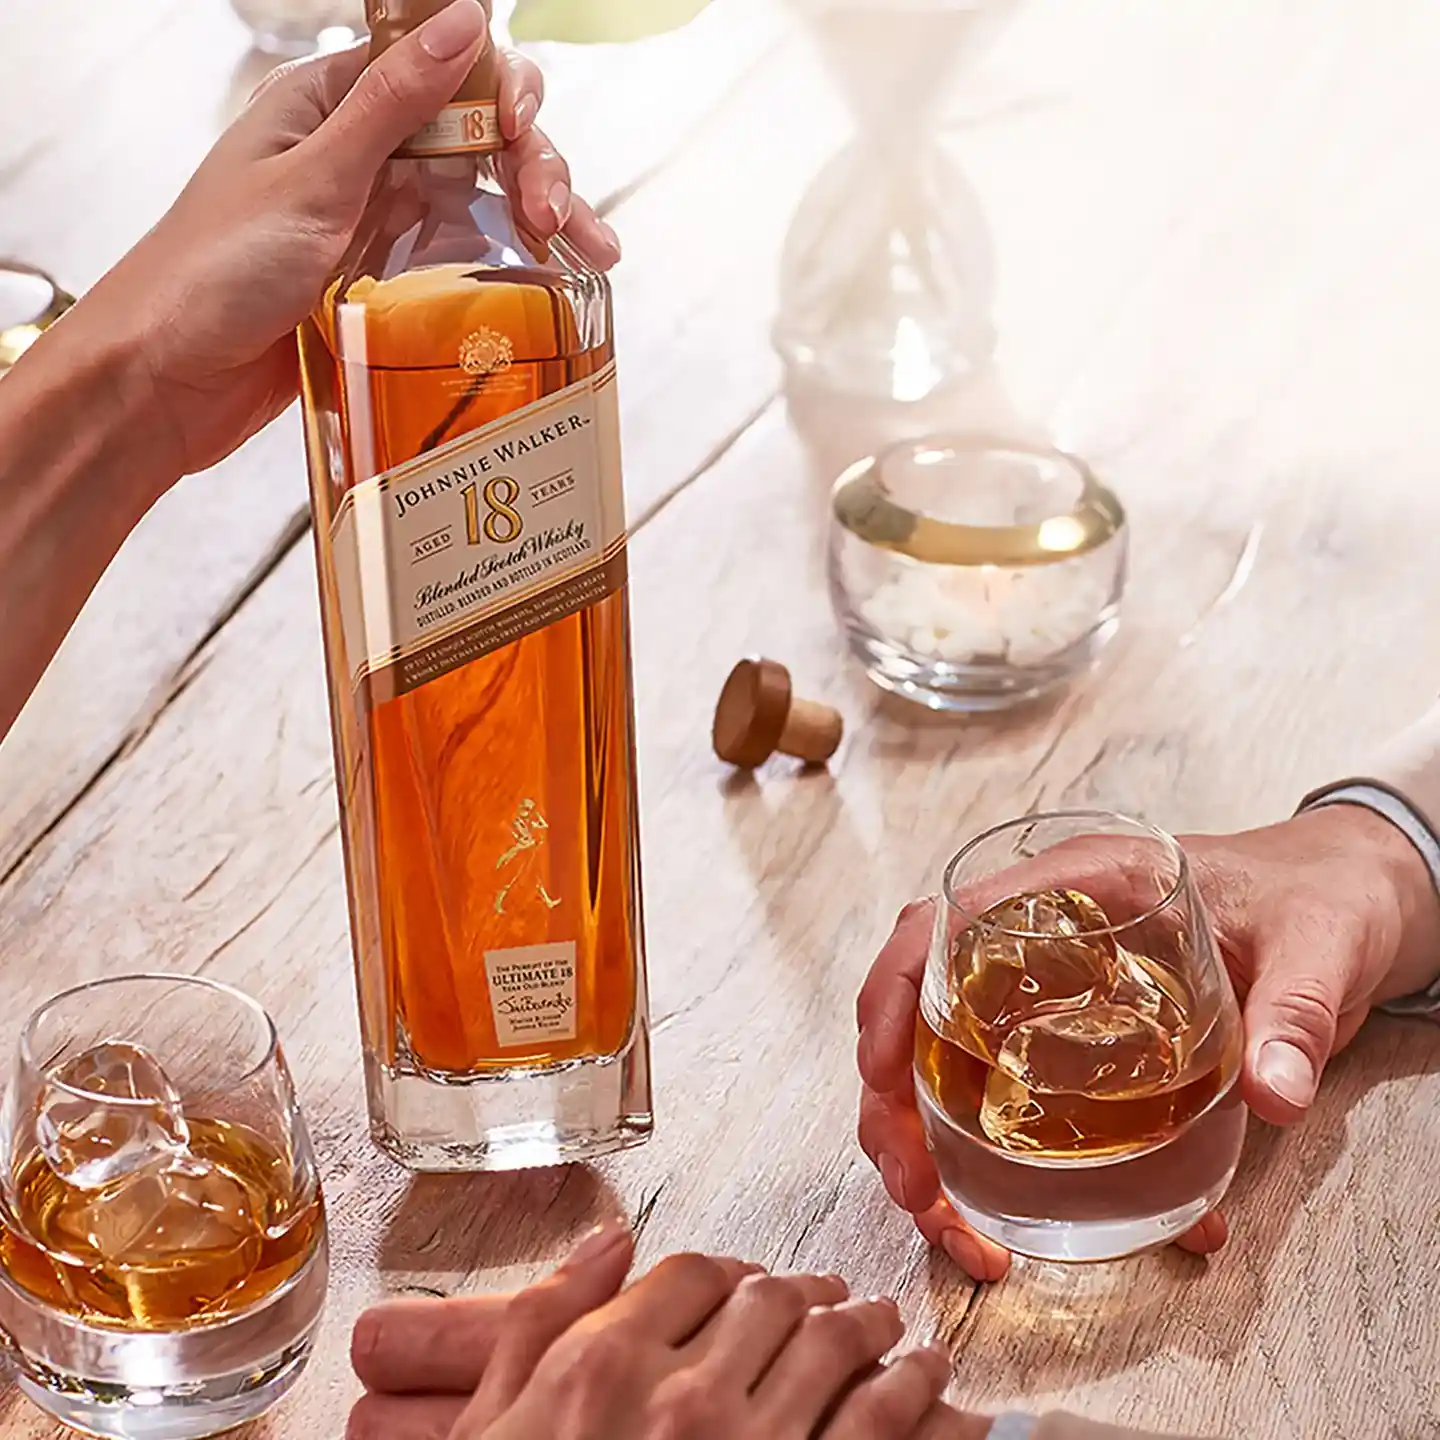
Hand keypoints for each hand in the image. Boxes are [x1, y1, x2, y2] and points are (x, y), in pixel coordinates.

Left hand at [82, 0, 619, 486]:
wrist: (165, 384)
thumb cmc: (210, 274)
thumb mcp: (314, 178)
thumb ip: (395, 103)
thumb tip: (467, 19)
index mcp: (330, 106)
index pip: (443, 72)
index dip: (501, 95)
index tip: (526, 135)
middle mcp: (358, 156)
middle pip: (476, 137)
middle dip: (534, 166)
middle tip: (560, 219)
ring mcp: (376, 221)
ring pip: (480, 199)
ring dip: (541, 217)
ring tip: (591, 254)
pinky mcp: (384, 284)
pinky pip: (460, 261)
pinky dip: (510, 268)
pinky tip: (553, 283)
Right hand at [347, 1221, 988, 1439]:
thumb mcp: (496, 1426)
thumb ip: (544, 1320)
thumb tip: (608, 1237)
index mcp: (605, 1364)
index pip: (693, 1274)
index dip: (730, 1269)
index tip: (750, 1280)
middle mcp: (683, 1396)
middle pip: (767, 1299)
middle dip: (806, 1288)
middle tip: (833, 1293)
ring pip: (834, 1344)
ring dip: (870, 1323)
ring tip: (888, 1323)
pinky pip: (879, 1422)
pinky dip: (916, 1387)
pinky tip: (930, 1377)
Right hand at [855, 803, 1439, 1279]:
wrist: (1351, 891)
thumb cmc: (1319, 894)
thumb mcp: (1319, 947)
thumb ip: (1296, 1016)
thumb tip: (1274, 1096)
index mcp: (1074, 882)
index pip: (939, 922)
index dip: (889, 998)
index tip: (881, 1077)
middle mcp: (1039, 928)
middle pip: (917, 1001)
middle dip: (891, 1100)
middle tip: (916, 1188)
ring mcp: (1047, 978)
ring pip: (941, 1048)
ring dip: (920, 1132)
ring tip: (943, 1215)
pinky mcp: (1072, 1023)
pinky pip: (999, 1079)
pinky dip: (979, 1145)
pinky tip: (995, 1204)